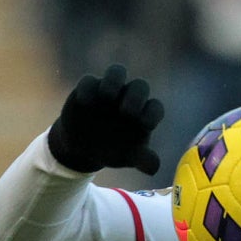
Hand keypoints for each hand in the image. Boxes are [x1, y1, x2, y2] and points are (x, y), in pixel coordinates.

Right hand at [46, 63, 164, 175]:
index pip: (155, 107)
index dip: (153, 113)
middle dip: (136, 96)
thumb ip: (142, 160)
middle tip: (127, 112)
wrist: (85, 148)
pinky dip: (88, 88)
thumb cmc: (113, 150)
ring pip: (117, 71)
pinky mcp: (88, 88)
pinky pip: (89, 80)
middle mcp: (129, 98)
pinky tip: (85, 103)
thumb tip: (154, 169)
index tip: (146, 126)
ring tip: (108, 96)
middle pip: (140, 86)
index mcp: (143, 113)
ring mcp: (109, 90)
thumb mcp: (128, 157)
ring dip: (114, 80)